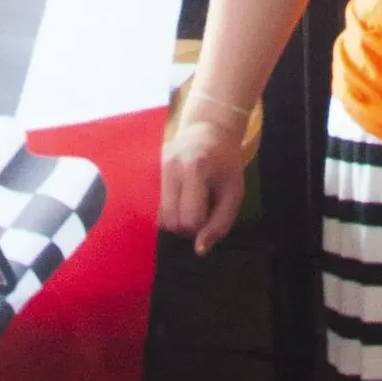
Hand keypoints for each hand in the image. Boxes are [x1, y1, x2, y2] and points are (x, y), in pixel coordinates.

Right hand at [160, 96, 253, 254]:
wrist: (208, 130)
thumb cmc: (225, 164)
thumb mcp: (234, 192)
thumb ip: (220, 224)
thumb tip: (199, 250)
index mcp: (195, 168)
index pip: (190, 219)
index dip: (201, 225)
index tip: (210, 212)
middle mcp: (170, 166)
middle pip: (169, 221)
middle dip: (184, 225)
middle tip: (198, 210)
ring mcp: (155, 167)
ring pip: (155, 216)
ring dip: (172, 219)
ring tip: (186, 205)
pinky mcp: (147, 170)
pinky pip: (148, 205)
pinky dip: (162, 210)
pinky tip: (175, 200)